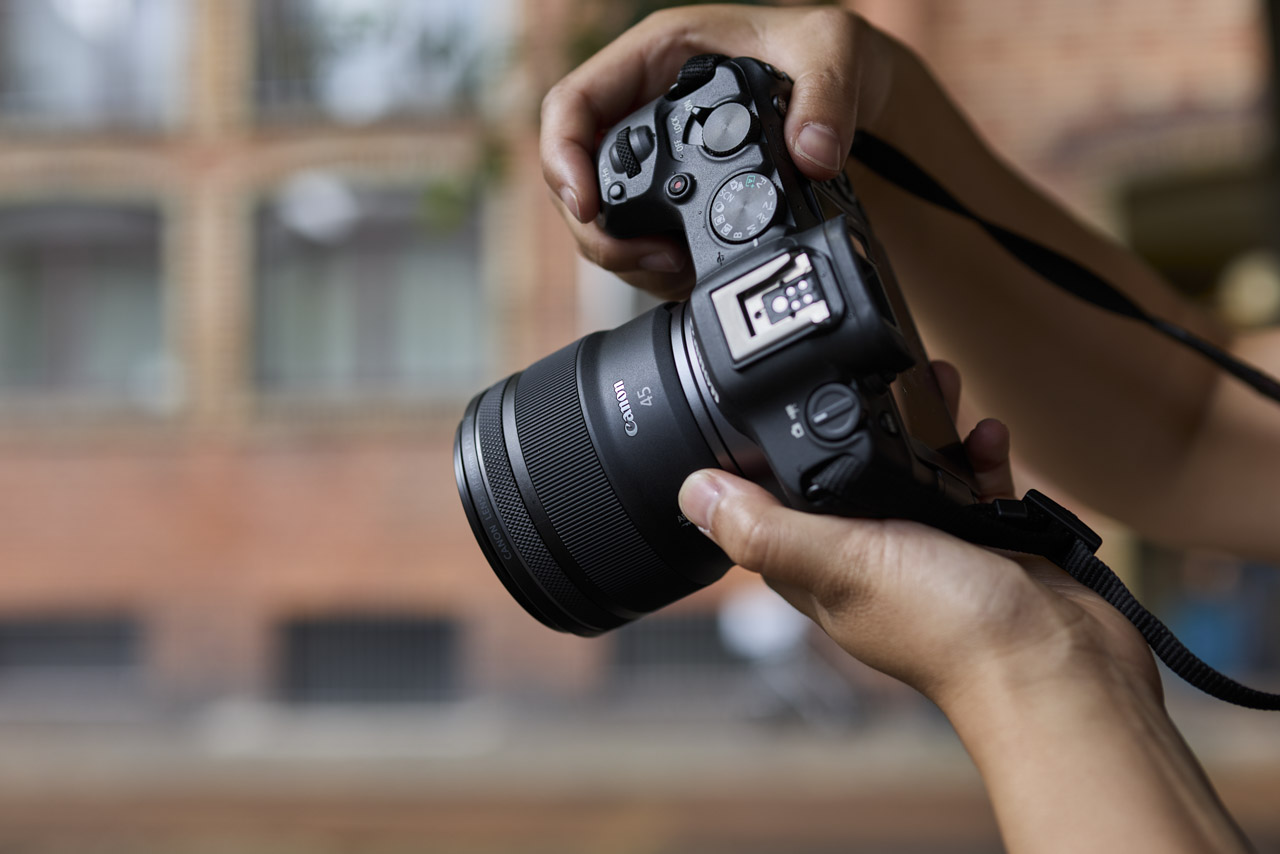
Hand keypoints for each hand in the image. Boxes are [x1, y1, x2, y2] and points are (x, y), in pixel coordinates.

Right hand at [541, 5, 893, 298]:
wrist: (856, 102)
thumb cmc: (827, 53)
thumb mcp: (832, 47)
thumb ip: (825, 96)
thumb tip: (812, 154)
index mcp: (656, 59)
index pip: (573, 104)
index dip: (563, 156)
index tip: (585, 204)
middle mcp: (644, 112)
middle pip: (579, 178)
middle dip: (601, 231)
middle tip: (651, 259)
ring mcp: (658, 163)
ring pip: (606, 222)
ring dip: (632, 259)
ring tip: (681, 270)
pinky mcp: (677, 205)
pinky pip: (644, 245)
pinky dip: (661, 272)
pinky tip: (695, 275)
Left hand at [677, 361, 1160, 713]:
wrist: (1058, 666)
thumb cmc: (950, 630)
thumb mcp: (844, 562)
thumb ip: (768, 529)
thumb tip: (693, 493)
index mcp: (820, 569)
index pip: (770, 504)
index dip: (766, 454)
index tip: (773, 398)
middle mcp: (867, 560)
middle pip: (846, 472)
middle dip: (859, 419)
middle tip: (879, 374)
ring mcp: (927, 551)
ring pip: (911, 468)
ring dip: (925, 423)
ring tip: (940, 382)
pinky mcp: (981, 541)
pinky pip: (970, 481)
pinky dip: (977, 453)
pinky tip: (988, 436)